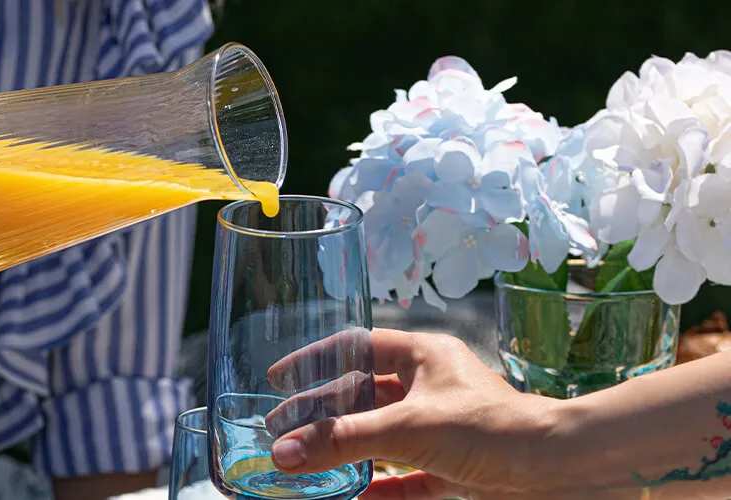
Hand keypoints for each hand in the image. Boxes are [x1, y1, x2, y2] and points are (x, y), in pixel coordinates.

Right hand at [262, 328, 567, 499]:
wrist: (564, 473)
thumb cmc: (493, 429)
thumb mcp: (407, 429)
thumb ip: (343, 442)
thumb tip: (283, 452)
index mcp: (424, 356)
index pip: (357, 347)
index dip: (316, 360)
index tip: (280, 378)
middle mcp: (432, 387)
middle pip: (363, 396)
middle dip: (322, 416)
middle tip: (281, 433)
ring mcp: (445, 429)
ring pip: (382, 439)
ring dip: (346, 453)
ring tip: (304, 466)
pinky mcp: (457, 469)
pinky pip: (406, 478)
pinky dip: (377, 489)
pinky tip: (349, 498)